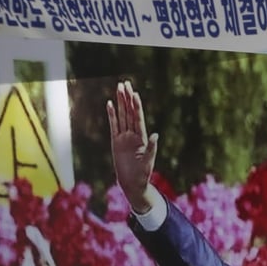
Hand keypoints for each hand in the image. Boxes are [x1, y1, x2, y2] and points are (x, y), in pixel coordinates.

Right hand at [107, 80, 158, 212]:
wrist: (132, 183)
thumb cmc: (143, 174)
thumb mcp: (148, 161)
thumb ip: (151, 148)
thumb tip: (156, 136)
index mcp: (142, 138)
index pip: (138, 118)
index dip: (136, 105)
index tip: (135, 93)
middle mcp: (133, 134)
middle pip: (129, 113)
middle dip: (127, 98)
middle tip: (125, 83)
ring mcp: (124, 137)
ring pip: (121, 116)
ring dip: (120, 102)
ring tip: (119, 88)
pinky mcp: (116, 141)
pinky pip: (113, 125)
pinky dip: (111, 115)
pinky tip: (110, 104)